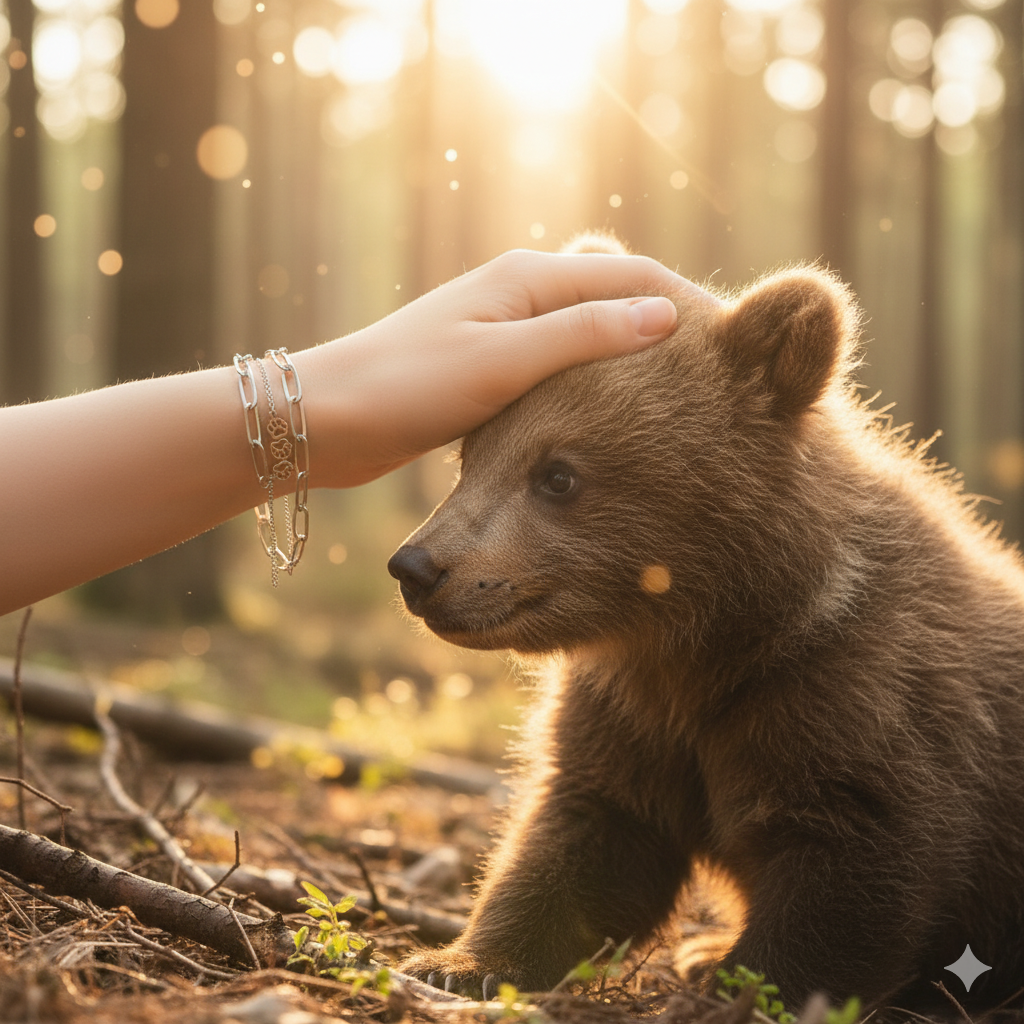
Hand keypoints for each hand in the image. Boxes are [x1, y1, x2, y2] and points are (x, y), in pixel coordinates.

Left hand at [293, 248, 690, 486]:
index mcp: (528, 278)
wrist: (328, 419)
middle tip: (709, 378)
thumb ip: (582, 336)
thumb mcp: (505, 362)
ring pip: (586, 336)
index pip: (631, 278)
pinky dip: (590, 382)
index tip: (726, 347)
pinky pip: (558, 366)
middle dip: (661, 331)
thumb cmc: (408, 386)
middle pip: (613, 300)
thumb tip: (663, 316)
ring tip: (670, 397)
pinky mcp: (488, 367)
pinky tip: (606, 414)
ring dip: (626, 359)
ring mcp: (503, 330)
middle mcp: (520, 294)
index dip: (684, 305)